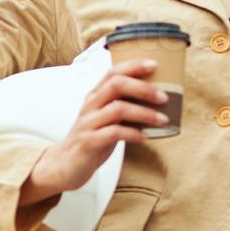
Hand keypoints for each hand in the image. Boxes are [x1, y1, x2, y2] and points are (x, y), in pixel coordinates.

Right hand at [27, 58, 169, 197]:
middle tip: (165, 97)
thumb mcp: (107, 118)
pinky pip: (113, 133)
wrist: (64, 165)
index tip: (155, 64)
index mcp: (96, 96)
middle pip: (116, 85)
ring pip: (117, 109)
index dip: (134, 66)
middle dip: (143, 88)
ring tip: (162, 119)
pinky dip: (133, 133)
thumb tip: (157, 101)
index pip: (113, 72)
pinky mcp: (88, 142)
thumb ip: (124, 106)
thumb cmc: (92, 139)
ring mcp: (88, 123)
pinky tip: (145, 136)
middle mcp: (91, 105)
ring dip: (144, 113)